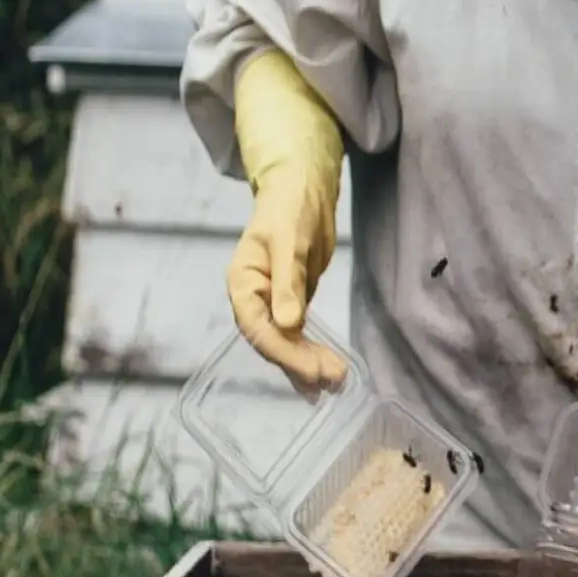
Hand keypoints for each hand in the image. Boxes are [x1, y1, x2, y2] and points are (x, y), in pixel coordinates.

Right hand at [228, 160, 347, 393]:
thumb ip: (288, 281)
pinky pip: (298, 336)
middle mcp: (253, 299)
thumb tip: (289, 324)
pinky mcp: (291, 303)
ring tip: (335, 385)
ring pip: (286, 343)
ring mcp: (272, 304)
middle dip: (300, 363)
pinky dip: (310, 353)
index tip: (312, 370)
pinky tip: (325, 374)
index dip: (284, 352)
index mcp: (242, 283)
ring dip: (307, 365)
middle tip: (332, 380)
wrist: (302, 191)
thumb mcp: (289, 242)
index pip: (258, 327)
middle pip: (272, 341)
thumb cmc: (290, 208)